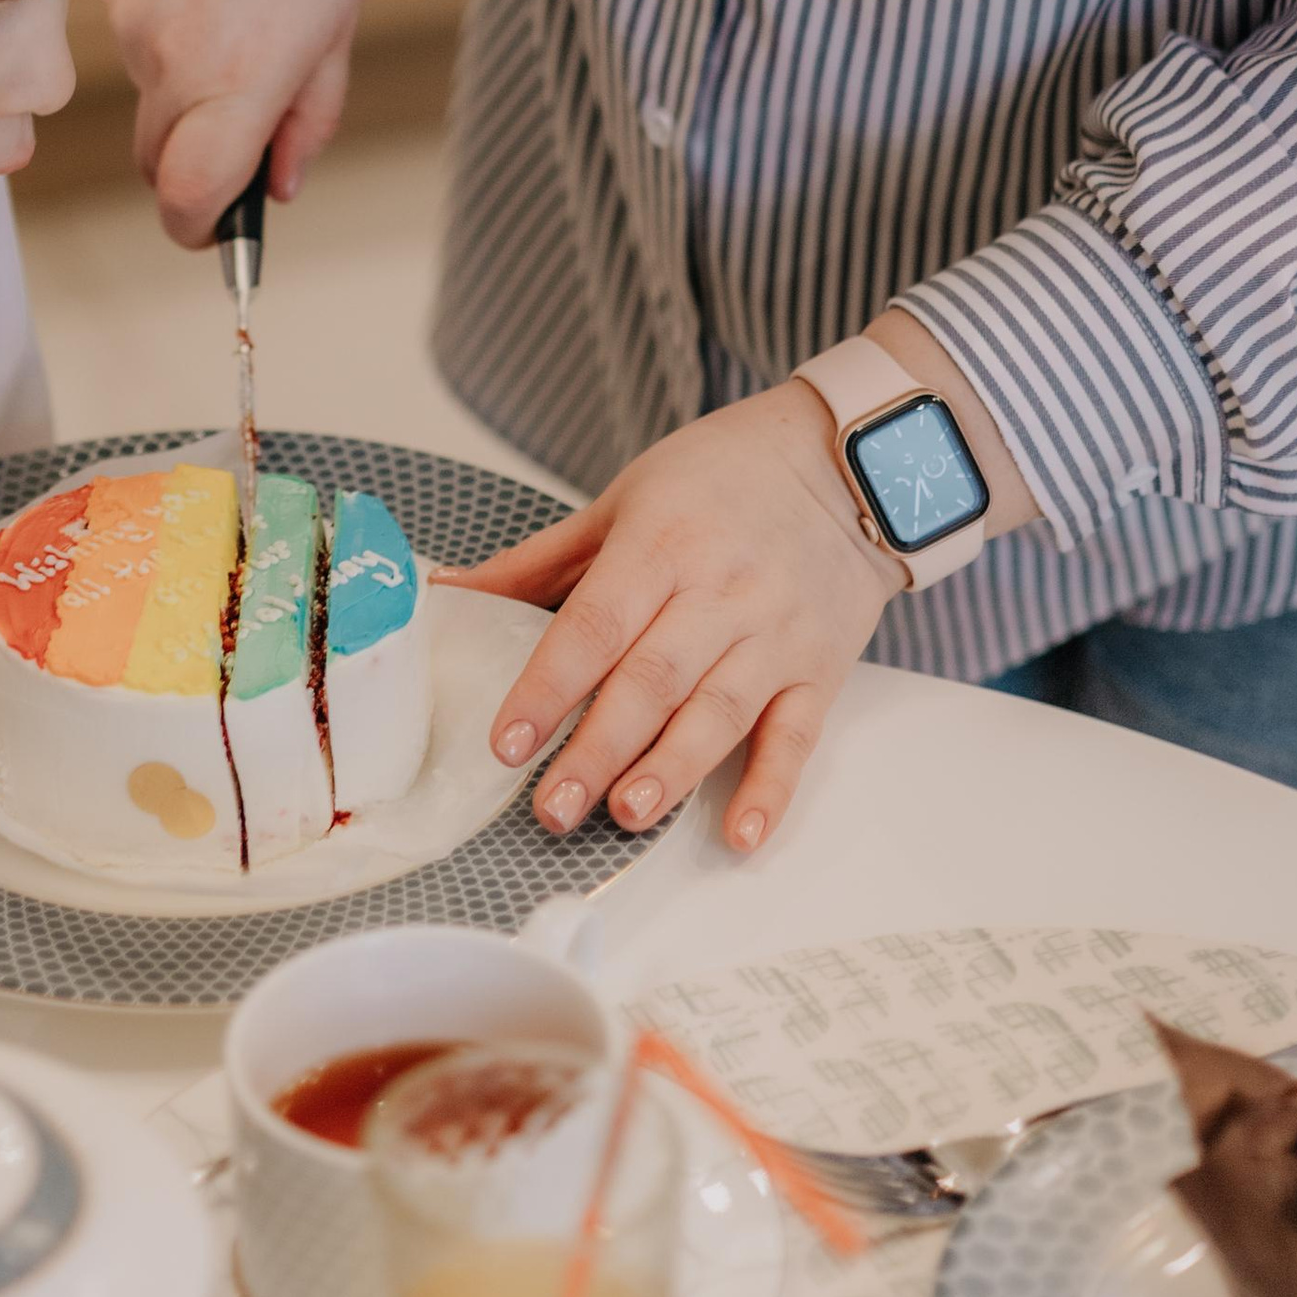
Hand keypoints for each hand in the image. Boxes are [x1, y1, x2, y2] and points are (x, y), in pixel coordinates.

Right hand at [92, 0, 366, 245]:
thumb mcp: (335, 38)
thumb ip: (305, 125)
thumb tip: (275, 188)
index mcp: (238, 82)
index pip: (187, 197)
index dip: (200, 229)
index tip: (216, 228)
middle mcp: (171, 60)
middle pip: (157, 159)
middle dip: (193, 161)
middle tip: (239, 122)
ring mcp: (128, 19)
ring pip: (146, 93)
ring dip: (181, 82)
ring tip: (232, 14)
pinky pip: (128, 35)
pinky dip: (160, 27)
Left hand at [457, 383, 895, 853]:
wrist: (845, 463)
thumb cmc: (721, 477)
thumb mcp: (624, 499)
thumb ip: (539, 561)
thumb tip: (450, 592)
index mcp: (661, 544)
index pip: (595, 625)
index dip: (548, 686)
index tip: (508, 741)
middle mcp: (720, 592)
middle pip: (652, 681)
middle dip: (598, 749)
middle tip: (552, 808)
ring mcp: (775, 634)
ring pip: (718, 713)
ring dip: (672, 771)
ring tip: (625, 814)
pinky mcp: (821, 668)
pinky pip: (797, 736)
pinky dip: (770, 788)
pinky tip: (739, 833)